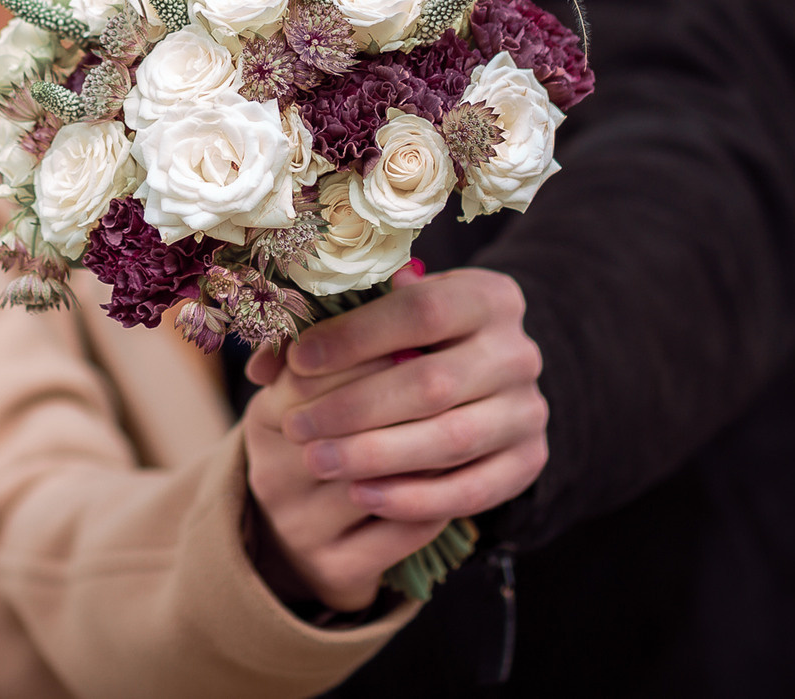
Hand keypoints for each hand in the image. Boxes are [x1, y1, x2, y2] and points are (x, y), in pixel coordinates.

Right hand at [242, 352, 449, 611]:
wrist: (303, 531)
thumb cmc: (325, 431)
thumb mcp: (319, 380)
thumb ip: (351, 331)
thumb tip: (400, 278)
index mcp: (264, 416)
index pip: (313, 373)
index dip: (368, 350)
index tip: (417, 332)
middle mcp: (272, 474)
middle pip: (344, 428)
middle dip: (402, 399)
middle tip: (452, 373)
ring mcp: (300, 526)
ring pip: (377, 481)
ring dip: (426, 451)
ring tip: (467, 420)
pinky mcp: (335, 569)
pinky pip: (401, 532)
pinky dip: (434, 501)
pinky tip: (457, 474)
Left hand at [251, 267, 546, 524]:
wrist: (484, 381)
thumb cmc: (415, 341)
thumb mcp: (385, 318)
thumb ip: (332, 328)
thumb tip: (265, 362)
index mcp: (488, 296)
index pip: (422, 311)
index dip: (356, 336)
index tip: (299, 360)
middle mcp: (519, 351)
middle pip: (433, 383)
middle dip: (355, 407)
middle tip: (296, 426)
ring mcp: (529, 410)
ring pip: (451, 440)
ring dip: (376, 456)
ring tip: (318, 461)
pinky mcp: (529, 462)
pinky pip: (472, 491)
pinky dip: (414, 499)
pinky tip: (362, 495)